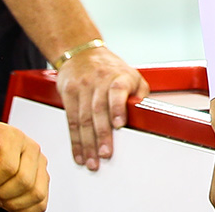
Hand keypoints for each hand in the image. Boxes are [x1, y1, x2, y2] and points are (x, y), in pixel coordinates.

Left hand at [0, 117, 49, 211]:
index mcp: (14, 137)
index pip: (9, 167)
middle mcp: (32, 148)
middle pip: (25, 181)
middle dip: (3, 193)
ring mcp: (40, 164)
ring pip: (36, 193)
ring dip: (14, 203)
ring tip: (0, 196)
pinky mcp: (43, 178)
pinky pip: (41, 202)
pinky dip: (24, 209)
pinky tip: (9, 203)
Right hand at [56, 45, 145, 169]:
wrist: (82, 52)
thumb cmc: (110, 69)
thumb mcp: (132, 75)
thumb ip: (140, 94)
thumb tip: (146, 114)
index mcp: (119, 76)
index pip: (117, 90)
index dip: (117, 108)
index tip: (119, 124)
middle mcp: (99, 80)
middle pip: (98, 110)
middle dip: (102, 135)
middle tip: (105, 154)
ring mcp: (82, 86)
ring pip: (83, 118)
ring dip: (87, 144)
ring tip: (92, 161)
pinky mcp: (68, 93)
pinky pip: (71, 120)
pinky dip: (75, 140)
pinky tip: (79, 153)